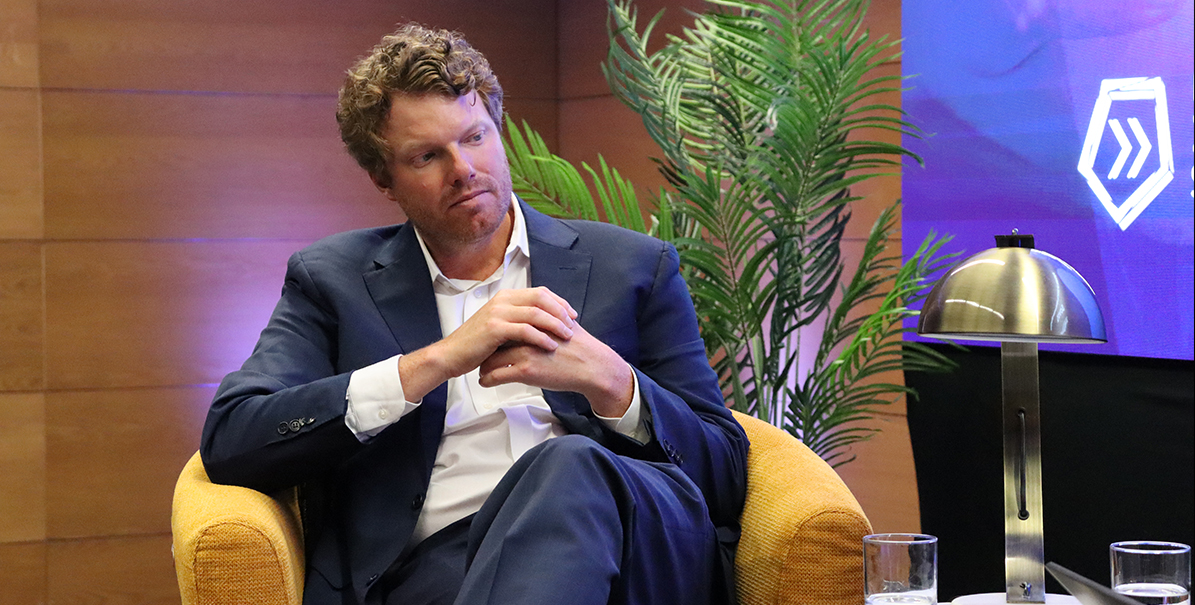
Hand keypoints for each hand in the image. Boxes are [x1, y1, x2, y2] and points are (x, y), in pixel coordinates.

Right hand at [399, 287, 577, 400]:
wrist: (451, 355)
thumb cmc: (476, 345)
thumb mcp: (499, 325)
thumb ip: (517, 319)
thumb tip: (542, 321)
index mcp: (505, 297)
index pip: (539, 292)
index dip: (559, 302)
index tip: (571, 314)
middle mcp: (502, 301)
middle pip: (541, 298)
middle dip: (560, 311)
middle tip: (572, 325)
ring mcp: (498, 313)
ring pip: (536, 313)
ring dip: (555, 325)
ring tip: (566, 336)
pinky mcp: (495, 329)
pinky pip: (526, 330)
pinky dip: (541, 337)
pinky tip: (550, 346)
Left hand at [478, 322, 633, 417]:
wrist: (592, 366)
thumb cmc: (580, 348)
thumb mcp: (562, 324)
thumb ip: (545, 320)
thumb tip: (537, 320)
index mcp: (533, 321)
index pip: (504, 323)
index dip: (494, 332)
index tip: (488, 340)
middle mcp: (525, 334)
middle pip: (494, 339)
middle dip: (485, 349)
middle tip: (481, 355)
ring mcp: (524, 352)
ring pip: (491, 358)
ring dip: (483, 366)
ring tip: (481, 370)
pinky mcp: (525, 370)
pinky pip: (496, 375)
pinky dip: (487, 379)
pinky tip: (485, 382)